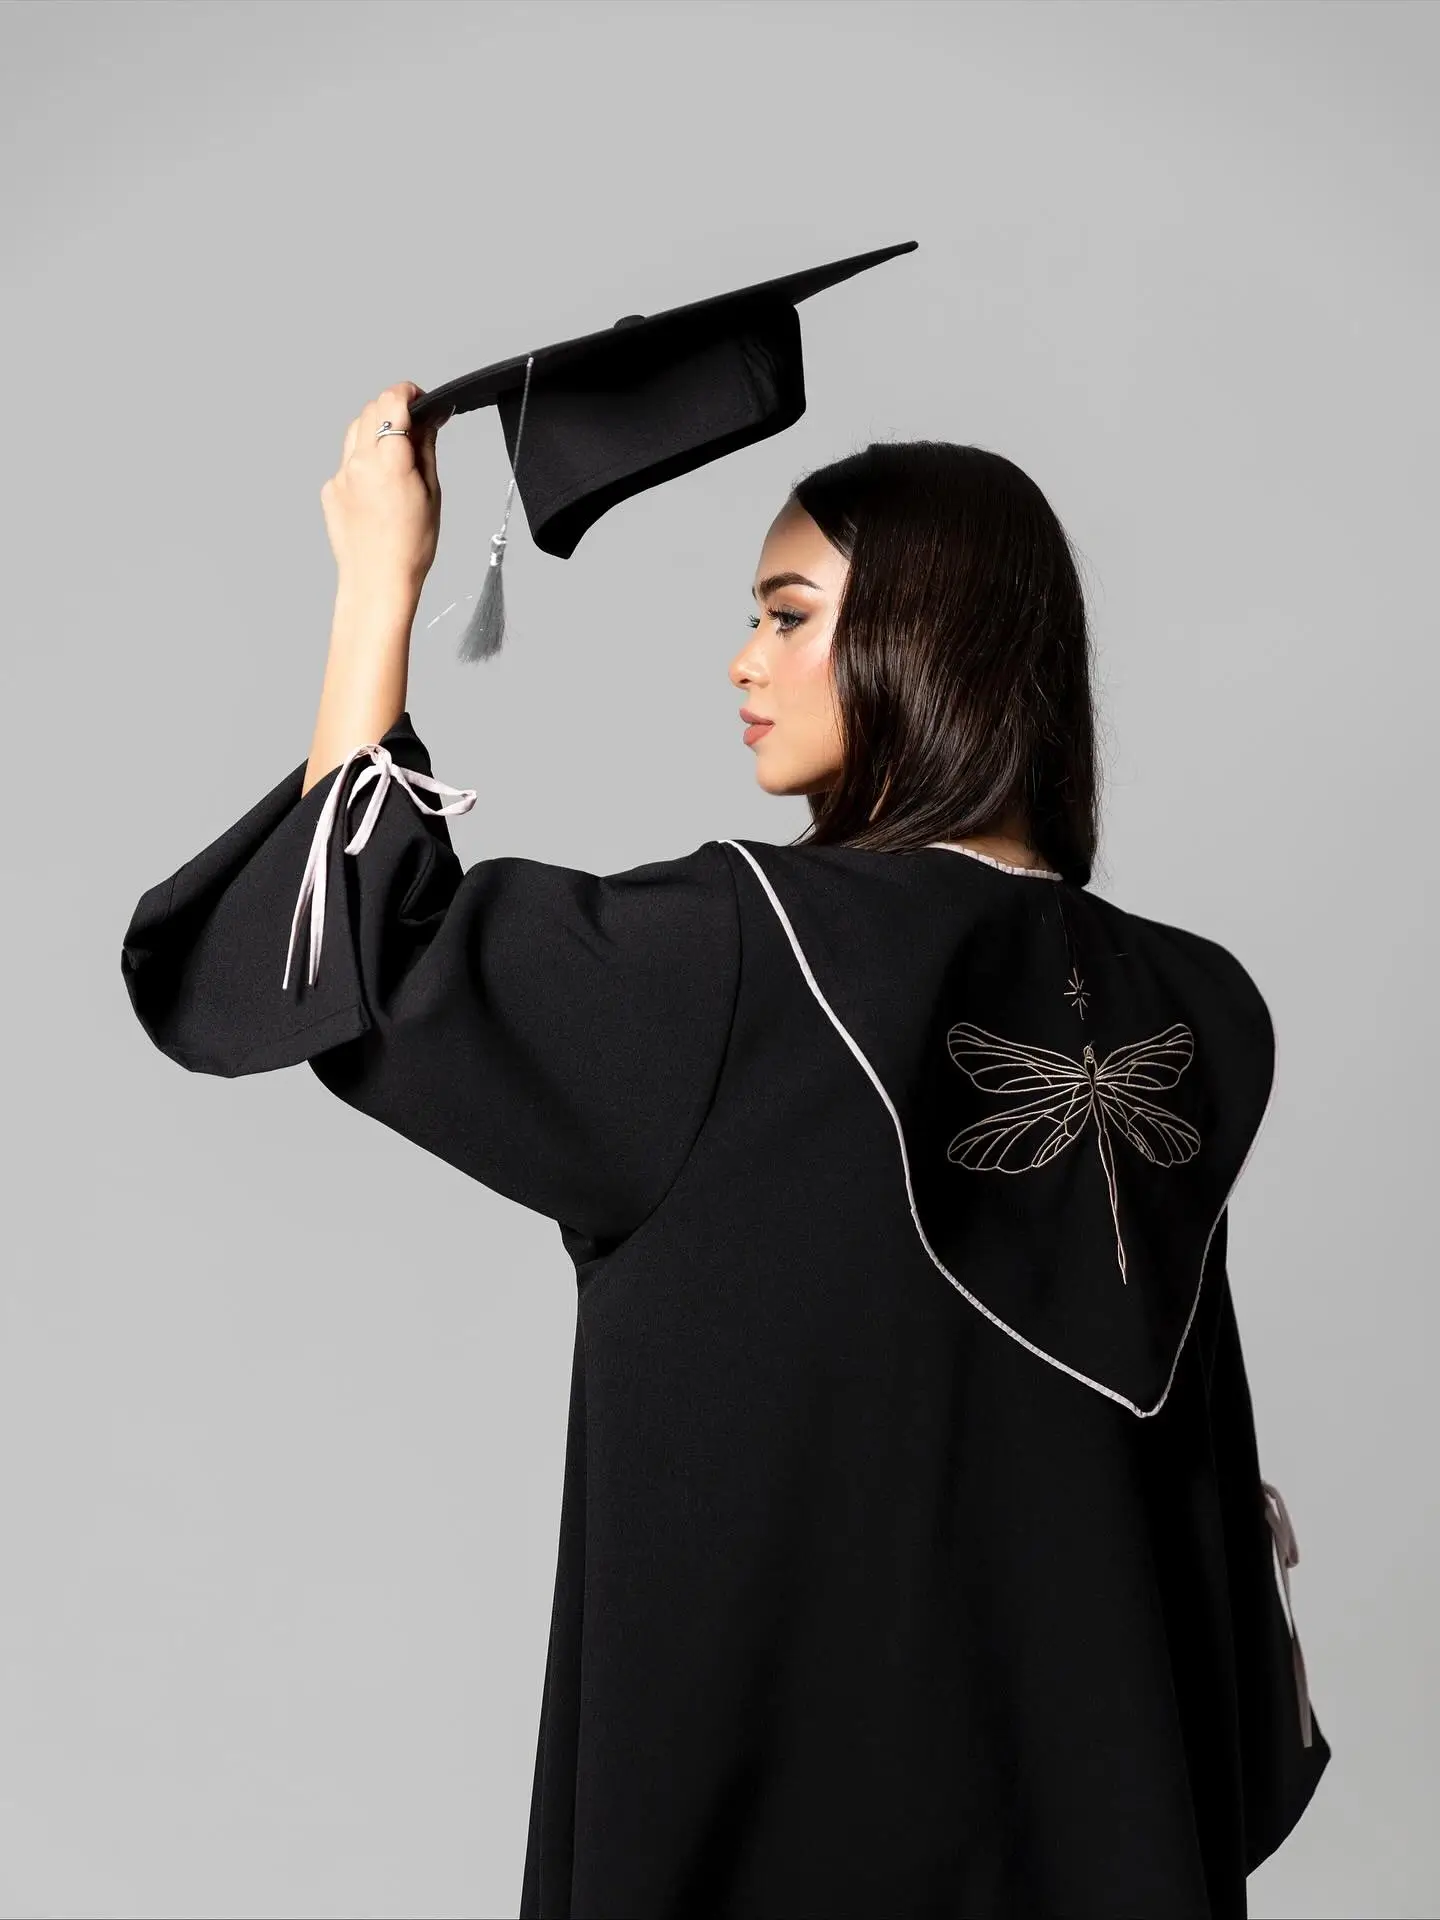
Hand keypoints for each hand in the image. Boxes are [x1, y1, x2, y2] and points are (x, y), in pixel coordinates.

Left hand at [320, 382, 451, 598]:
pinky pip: (347, 462)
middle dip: (392, 409)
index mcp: (389, 460)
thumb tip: (428, 420)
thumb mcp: (431, 493)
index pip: (392, 401)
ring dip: (375, 431)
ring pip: (355, 431)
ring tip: (395, 458)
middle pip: (371, 410)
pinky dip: (363, 461)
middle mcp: (359, 462)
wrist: (377, 582)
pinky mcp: (330, 490)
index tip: (419, 397)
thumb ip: (425, 449)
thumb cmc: (410, 547)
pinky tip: (379, 489)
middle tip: (414, 428)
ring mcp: (340, 475)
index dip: (408, 393)